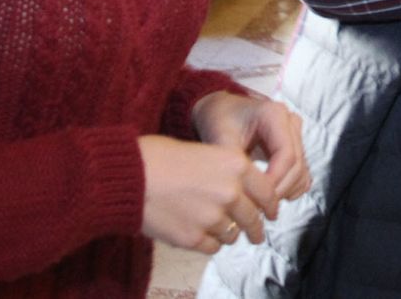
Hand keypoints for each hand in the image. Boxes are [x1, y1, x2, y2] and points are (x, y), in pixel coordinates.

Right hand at [137, 134, 279, 252]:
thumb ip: (227, 172)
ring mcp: (213, 217)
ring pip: (233, 234)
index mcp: (236, 165)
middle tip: (256, 233)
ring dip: (229, 234)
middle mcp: (230, 191)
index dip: (271, 205)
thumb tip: (241, 192)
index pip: (268, 192)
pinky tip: (199, 234)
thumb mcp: (204, 151)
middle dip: (256, 228)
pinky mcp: (194, 238)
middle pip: (254, 218)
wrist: (129, 175)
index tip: (271, 212)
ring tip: (220, 230)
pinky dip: (208, 243)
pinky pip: (213, 247)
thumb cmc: (160, 157)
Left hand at [193, 91, 310, 201]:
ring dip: (285, 192)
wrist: (220, 109)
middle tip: (257, 208)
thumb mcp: (219, 137)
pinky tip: (269, 197)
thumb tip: (240, 190)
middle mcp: (290, 123)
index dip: (275, 180)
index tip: (256, 197)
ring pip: (302, 172)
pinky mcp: (295, 148)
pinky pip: (301, 174)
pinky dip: (289, 188)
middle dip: (279, 190)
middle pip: (297, 166)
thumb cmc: (219, 118)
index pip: (287, 155)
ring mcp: (295, 135)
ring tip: (260, 204)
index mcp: (275, 114)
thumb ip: (231, 161)